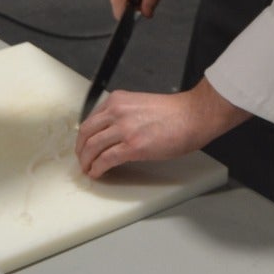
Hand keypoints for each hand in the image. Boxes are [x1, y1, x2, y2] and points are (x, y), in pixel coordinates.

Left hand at [75, 78, 248, 178]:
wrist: (192, 115)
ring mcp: (123, 129)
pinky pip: (106, 159)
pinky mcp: (132, 146)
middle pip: (86, 133)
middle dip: (81, 150)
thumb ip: (124, 115)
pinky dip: (97, 168)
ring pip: (92, 147)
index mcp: (118, 100)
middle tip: (82, 160)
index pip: (91, 119)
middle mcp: (116, 112)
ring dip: (86, 161)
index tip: (84, 145)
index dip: (84, 136)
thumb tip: (113, 133)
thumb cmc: (174, 113)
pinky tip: (98, 173)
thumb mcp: (140, 106)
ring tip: (88, 169)